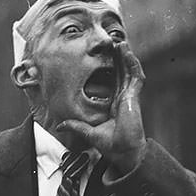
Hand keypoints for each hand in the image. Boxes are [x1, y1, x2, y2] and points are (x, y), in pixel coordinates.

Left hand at [58, 42, 145, 171]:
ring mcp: (130, 97)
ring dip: (125, 57)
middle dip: (118, 58)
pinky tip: (127, 53)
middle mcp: (124, 98)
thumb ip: (76, 126)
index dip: (111, 68)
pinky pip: (135, 76)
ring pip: (129, 71)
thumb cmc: (111, 146)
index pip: (113, 81)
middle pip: (121, 73)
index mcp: (115, 104)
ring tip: (119, 43)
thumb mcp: (88, 132)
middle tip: (112, 44)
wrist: (124, 152)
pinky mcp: (134, 97)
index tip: (105, 57)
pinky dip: (132, 64)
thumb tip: (60, 125)